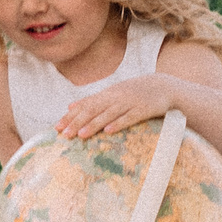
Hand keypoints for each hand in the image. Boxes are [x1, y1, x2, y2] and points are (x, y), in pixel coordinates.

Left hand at [55, 75, 175, 138]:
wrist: (164, 86)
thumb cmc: (135, 93)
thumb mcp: (112, 94)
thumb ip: (91, 100)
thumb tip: (69, 106)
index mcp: (107, 94)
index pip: (85, 105)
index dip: (71, 116)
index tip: (57, 127)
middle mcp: (115, 97)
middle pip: (93, 110)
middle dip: (78, 122)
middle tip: (65, 134)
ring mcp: (130, 103)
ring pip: (108, 114)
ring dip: (94, 124)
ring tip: (81, 134)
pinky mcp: (143, 109)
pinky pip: (129, 117)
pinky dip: (119, 123)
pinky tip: (109, 131)